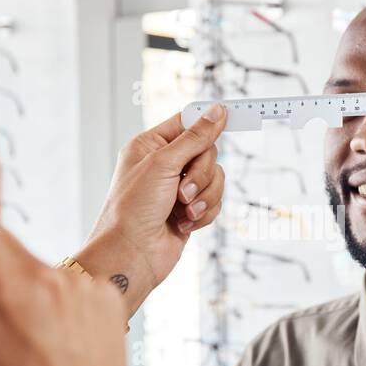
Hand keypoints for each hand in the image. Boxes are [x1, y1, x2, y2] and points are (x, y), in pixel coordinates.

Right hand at [0, 41, 198, 365]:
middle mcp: (53, 275)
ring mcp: (102, 294)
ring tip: (208, 138)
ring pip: (152, 215)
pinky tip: (184, 201)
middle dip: (173, 143)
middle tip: (211, 105)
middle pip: (127, 188)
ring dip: (185, 175)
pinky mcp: (125, 311)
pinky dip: (170, 216)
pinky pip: (153, 246)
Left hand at [77, 105, 227, 318]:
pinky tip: (184, 224)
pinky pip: (215, 202)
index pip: (187, 123)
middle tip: (182, 192)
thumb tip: (217, 111)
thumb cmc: (133, 209)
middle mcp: (164, 165)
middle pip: (208, 152)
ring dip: (204, 197)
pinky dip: (203, 213)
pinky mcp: (190, 210)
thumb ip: (195, 137)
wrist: (132, 254)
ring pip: (215, 179)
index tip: (234, 116)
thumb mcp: (163, 164)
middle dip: (201, 175)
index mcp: (150, 146)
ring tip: (183, 211)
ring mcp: (178, 189)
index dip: (208, 123)